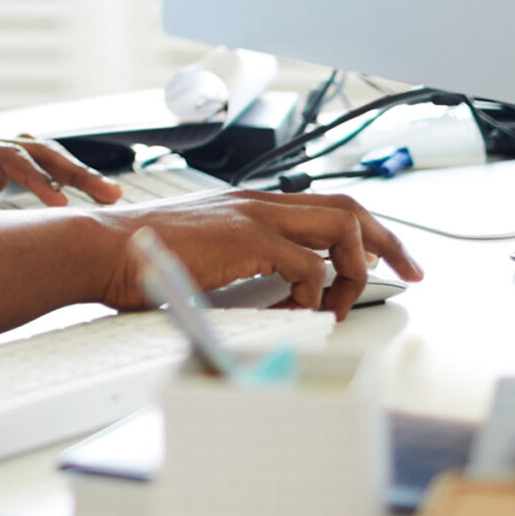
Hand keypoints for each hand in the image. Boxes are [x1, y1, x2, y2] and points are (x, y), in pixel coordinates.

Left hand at [0, 132, 124, 213]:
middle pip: (35, 149)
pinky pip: (30, 171)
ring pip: (39, 156)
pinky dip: (57, 181)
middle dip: (74, 171)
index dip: (38, 180)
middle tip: (111, 196)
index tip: (61, 206)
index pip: (10, 158)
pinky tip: (81, 199)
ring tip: (111, 196)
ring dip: (74, 173)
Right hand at [98, 191, 423, 320]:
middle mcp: (258, 201)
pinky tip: (301, 314)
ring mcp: (254, 216)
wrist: (101, 249)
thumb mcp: (204, 257)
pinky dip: (316, 294)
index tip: (388, 258)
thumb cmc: (139, 259)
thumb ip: (241, 265)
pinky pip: (309, 267)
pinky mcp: (246, 239)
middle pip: (350, 206)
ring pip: (342, 226)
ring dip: (358, 267)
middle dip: (391, 240)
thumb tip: (277, 294)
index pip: (326, 204)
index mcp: (249, 204)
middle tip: (413, 271)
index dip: (366, 231)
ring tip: (347, 303)